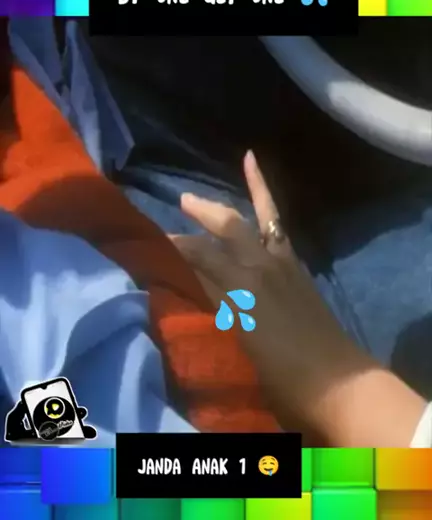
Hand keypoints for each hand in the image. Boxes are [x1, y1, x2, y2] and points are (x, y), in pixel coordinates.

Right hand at [172, 151, 425, 445]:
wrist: (336, 378)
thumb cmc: (282, 377)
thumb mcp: (239, 349)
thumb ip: (214, 313)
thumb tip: (187, 287)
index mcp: (236, 296)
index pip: (192, 266)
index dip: (167, 256)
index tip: (144, 253)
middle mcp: (252, 270)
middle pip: (208, 244)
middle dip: (181, 237)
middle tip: (155, 233)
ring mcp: (274, 260)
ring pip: (239, 223)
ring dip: (212, 211)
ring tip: (189, 200)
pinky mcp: (290, 258)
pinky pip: (272, 218)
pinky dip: (260, 190)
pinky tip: (251, 162)